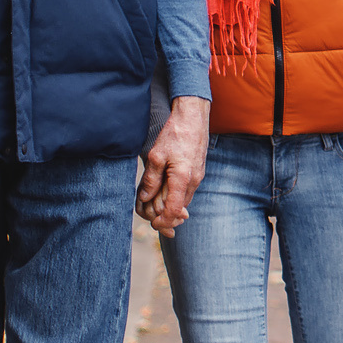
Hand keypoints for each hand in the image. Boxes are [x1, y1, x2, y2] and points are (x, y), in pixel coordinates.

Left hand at [139, 96, 210, 233]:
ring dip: (169, 206)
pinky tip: (164, 192)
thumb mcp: (156, 156)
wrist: (193, 118)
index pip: (175, 210)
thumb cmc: (175, 134)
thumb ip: (151, 179)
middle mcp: (194, 181)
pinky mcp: (197, 173)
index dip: (163, 221)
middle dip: (164, 215)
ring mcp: (198, 177)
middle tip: (148, 213)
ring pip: (183, 201)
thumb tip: (145, 198)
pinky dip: (175, 196)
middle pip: (180, 210)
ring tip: (153, 203)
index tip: (153, 224)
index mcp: (183, 178)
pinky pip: (186, 191)